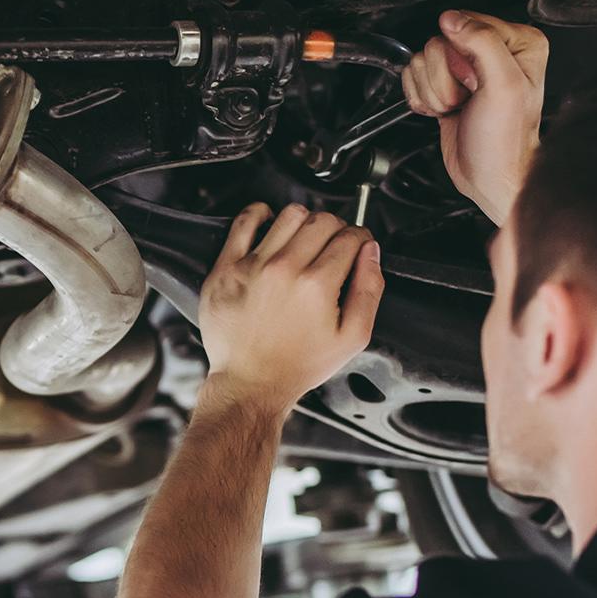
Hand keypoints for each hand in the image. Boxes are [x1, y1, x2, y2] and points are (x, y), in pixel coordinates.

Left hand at [200, 204, 383, 410]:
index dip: (360, 238)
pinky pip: (244, 222)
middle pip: (323, 221)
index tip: (356, 245)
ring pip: (289, 215)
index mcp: (317, 285)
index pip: (350, 237)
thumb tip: (370, 252)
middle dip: (337, 228)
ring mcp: (252, 266)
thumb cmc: (298, 365)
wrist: (250, 383)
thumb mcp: (352, 337)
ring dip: (305, 221)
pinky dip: (260, 214)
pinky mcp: (226, 268)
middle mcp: (284, 270)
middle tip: (334, 245)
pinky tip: (269, 223)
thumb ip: (369, 289)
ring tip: (305, 239)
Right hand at [402, 10, 547, 225]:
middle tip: (467, 98)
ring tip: (458, 107)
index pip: (465, 24)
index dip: (461, 57)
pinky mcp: (444, 85)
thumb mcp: (504, 86)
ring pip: (421, 61)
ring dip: (434, 92)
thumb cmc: (506, 141)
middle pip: (438, 43)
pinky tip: (445, 111)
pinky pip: (413, 77)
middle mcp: (491, 51)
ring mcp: (465, 70)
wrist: (491, 177)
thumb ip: (482, 43)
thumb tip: (452, 20)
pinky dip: (423, 99)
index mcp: (517, 42)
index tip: (476, 84)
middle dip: (444, 78)